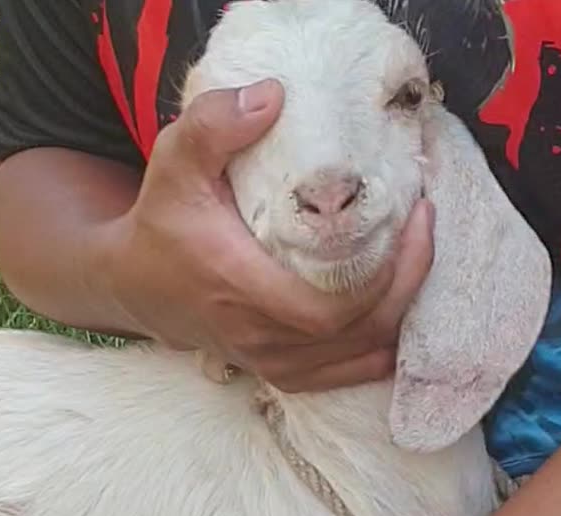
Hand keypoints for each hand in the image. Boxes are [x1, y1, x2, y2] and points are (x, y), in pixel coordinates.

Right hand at [105, 78, 435, 392]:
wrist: (136, 285)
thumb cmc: (163, 220)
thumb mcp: (174, 162)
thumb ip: (213, 126)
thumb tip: (272, 98)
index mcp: (240, 289)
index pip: (332, 310)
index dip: (388, 276)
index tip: (414, 219)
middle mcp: (260, 337)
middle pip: (361, 334)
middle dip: (408, 284)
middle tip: (425, 228)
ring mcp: (273, 363)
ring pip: (362, 358)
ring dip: (402, 311)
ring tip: (417, 257)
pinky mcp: (283, 373)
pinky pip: (351, 373)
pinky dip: (384, 342)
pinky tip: (400, 302)